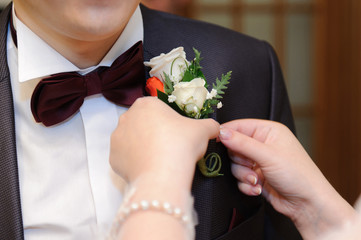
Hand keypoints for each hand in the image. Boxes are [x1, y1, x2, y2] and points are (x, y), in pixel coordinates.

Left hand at [109, 97, 218, 189]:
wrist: (162, 175)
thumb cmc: (181, 144)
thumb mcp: (203, 130)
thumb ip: (210, 125)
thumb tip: (215, 129)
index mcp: (147, 104)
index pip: (158, 109)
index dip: (169, 122)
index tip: (177, 134)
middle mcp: (127, 116)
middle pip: (143, 123)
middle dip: (154, 133)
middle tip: (169, 147)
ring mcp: (117, 137)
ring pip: (132, 140)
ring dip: (143, 146)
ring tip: (159, 160)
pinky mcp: (112, 157)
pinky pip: (126, 157)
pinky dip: (135, 162)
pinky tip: (148, 168)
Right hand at [219, 119, 354, 237]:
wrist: (307, 204)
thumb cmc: (297, 174)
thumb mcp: (267, 155)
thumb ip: (242, 143)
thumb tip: (221, 132)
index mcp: (268, 131)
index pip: (239, 126)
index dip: (226, 134)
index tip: (215, 142)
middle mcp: (263, 143)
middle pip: (234, 146)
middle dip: (239, 160)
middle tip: (249, 166)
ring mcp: (259, 161)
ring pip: (235, 164)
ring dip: (243, 175)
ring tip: (256, 180)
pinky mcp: (256, 176)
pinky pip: (239, 177)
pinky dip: (246, 184)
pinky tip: (258, 188)